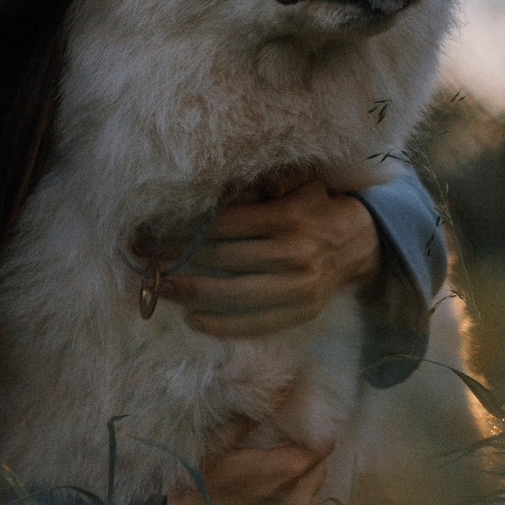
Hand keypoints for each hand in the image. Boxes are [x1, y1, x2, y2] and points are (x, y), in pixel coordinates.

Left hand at [142, 176, 381, 338]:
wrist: (359, 244)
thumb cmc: (316, 207)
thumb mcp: (300, 182)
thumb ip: (269, 179)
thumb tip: (226, 180)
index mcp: (286, 218)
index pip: (223, 227)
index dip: (184, 232)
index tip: (153, 234)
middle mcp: (291, 254)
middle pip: (222, 260)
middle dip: (178, 260)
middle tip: (145, 261)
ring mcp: (297, 288)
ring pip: (234, 294)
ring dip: (193, 293)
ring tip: (162, 290)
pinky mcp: (301, 312)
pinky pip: (256, 323)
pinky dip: (222, 325)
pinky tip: (195, 320)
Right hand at [154, 414, 332, 504]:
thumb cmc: (196, 488)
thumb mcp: (218, 445)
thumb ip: (253, 417)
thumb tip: (286, 386)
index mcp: (284, 472)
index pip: (324, 445)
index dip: (314, 432)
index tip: (300, 426)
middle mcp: (298, 502)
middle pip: (319, 467)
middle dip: (306, 456)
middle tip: (282, 450)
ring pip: (312, 493)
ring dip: (301, 481)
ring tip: (273, 477)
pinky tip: (267, 504)